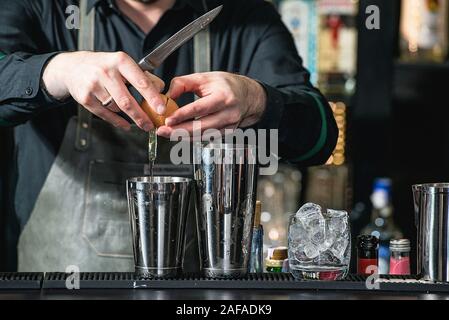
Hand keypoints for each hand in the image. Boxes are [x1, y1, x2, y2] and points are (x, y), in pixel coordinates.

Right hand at [42, 51, 165, 130]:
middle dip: (140, 116)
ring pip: (117, 108)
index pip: (141, 82)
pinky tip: (125, 124)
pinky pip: (105, 114)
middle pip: (127, 101)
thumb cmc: (104, 66)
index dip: (152, 97)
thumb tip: (161, 90)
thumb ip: (143, 76)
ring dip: (127, 114)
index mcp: (120, 61)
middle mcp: (106, 72)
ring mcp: (94, 85)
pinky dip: (117, 121)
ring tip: (132, 114)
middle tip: (150, 125)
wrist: (72, 67)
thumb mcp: (123, 64)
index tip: (162, 109)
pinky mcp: (85, 97)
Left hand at [157, 72, 266, 136]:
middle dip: (179, 131)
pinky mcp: (227, 133)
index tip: (168, 120)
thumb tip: (168, 95)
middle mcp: (229, 113)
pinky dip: (192, 138)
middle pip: (201, 127)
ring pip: (202, 135)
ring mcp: (229, 126)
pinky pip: (206, 138)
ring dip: (183, 136)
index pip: (200, 108)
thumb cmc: (226, 85)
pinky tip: (180, 135)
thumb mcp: (204, 77)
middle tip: (162, 131)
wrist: (247, 95)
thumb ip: (183, 83)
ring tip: (167, 133)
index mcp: (224, 97)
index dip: (182, 116)